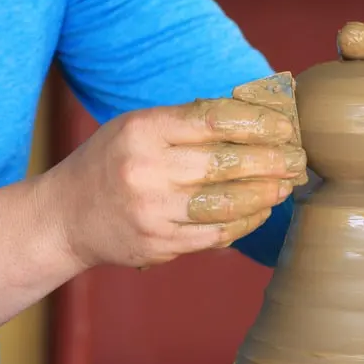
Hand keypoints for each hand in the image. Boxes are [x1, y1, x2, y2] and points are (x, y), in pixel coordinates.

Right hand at [45, 99, 304, 267]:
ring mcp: (152, 212)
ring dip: (265, 194)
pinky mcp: (159, 244)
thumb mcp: (136, 129)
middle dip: (271, 161)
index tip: (285, 126)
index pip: (213, 120)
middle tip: (298, 160)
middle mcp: (146, 170)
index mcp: (142, 130)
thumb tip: (254, 118)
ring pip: (227, 203)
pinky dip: (246, 223)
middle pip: (225, 163)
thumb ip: (188, 123)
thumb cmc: (112, 164)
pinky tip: (262, 211)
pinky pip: (217, 234)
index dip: (257, 123)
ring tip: (286, 186)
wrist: (65, 217)